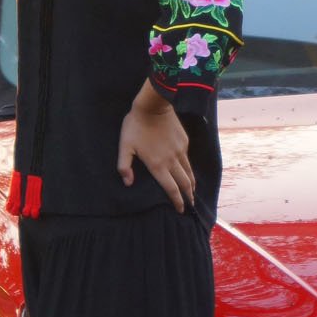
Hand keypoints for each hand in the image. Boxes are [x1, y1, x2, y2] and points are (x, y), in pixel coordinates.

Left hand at [118, 94, 194, 213]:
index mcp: (158, 165)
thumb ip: (124, 166)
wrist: (153, 106)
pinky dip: (189, 169)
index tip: (181, 210)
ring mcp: (180, 151)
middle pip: (184, 184)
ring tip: (192, 192)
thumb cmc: (135, 126)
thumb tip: (128, 182)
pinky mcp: (184, 142)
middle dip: (188, 197)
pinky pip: (188, 160)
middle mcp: (172, 161)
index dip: (177, 201)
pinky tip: (187, 171)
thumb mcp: (125, 146)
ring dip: (191, 185)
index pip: (171, 189)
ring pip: (189, 173)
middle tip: (191, 205)